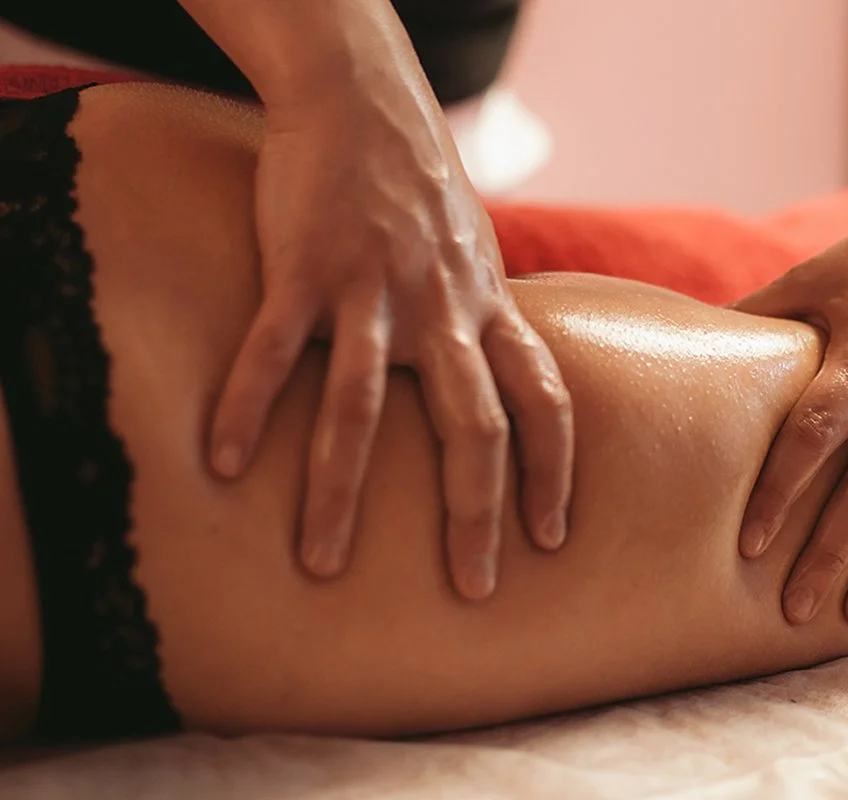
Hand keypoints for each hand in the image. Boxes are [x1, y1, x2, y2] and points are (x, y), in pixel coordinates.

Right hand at [209, 75, 572, 599]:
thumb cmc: (419, 188)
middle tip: (473, 587)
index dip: (556, 472)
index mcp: (489, 308)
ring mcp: (376, 288)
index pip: (545, 401)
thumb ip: (485, 320)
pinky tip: (222, 462)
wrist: (364, 98)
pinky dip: (245, 406)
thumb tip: (495, 381)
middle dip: (477, 513)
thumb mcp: (477, 254)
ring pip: (364, 406)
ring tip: (321, 562)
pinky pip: (273, 349)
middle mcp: (444, 308)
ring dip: (340, 491)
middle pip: (475, 425)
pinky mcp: (306, 266)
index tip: (553, 537)